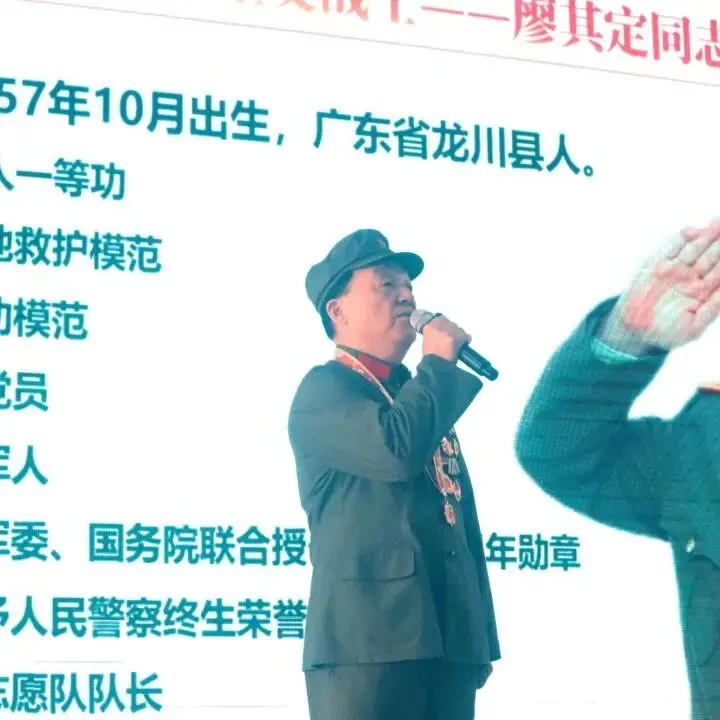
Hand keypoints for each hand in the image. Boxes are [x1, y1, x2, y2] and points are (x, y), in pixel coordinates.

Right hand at [422, 315, 470, 362]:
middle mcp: (438, 326)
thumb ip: (434, 333)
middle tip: (452, 341)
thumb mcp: (427, 342)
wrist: (434, 368)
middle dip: (453, 331)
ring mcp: (447, 332)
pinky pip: (466, 336)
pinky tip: (461, 347)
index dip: (446, 325)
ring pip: (460, 329)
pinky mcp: (455, 338)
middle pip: (452, 323)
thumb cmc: (431, 357)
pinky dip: (466, 340)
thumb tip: (443, 331)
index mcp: (429, 327)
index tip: (447, 331)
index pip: (441, 319)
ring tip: (456, 346)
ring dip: (460, 336)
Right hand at [599, 221, 719, 352]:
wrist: (635, 332)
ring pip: (694, 248)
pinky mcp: (656, 265)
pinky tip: (691, 230)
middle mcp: (692, 277)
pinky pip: (670, 248)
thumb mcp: (694, 328)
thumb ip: (712, 309)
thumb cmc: (666, 333)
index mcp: (705, 291)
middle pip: (712, 254)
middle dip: (719, 242)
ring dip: (706, 235)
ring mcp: (675, 269)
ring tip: (716, 223)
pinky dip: (679, 239)